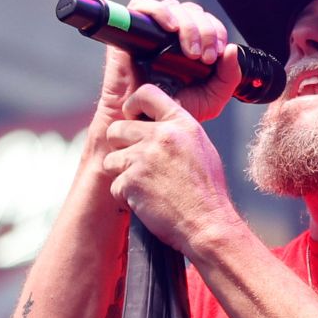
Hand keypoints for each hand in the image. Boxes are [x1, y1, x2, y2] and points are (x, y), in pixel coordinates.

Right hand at [96, 0, 241, 123]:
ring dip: (188, 25)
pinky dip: (159, 12)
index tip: (217, 53)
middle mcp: (172, 36)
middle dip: (205, 31)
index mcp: (192, 45)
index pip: (207, 22)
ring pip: (173, 7)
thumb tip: (232, 49)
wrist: (144, 124)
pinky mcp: (130, 32)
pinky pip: (141, 6)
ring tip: (191, 52)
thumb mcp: (212, 98)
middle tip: (204, 57)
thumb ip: (228, 77)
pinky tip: (171, 29)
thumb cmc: (172, 111)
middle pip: (192, 12)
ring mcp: (152, 32)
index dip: (216, 31)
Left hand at [101, 84, 240, 252]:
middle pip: (118, 128)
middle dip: (121, 146)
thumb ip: (178, 132)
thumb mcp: (202, 149)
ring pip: (110, 158)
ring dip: (121, 173)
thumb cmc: (207, 192)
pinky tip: (147, 202)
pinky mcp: (131, 181)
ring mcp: (144, 158)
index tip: (131, 116)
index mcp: (182, 124)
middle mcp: (161, 135)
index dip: (133, 104)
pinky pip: (115, 185)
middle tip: (136, 163)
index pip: (147, 93)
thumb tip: (158, 124)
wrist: (207, 224)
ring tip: (144, 186)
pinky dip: (126, 197)